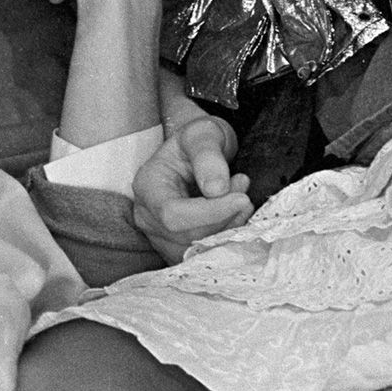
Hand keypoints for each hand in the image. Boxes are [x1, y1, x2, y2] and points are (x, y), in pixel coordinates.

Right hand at [131, 116, 253, 261]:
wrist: (199, 153)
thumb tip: (217, 189)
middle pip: (186, 236)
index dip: (210, 213)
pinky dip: (225, 240)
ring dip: (228, 229)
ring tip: (240, 201)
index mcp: (147, 186)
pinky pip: (202, 255)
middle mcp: (147, 215)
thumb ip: (209, 157)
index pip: (173, 213)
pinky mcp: (176, 247)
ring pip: (196, 250)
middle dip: (224, 219)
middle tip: (244, 193)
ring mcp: (159, 235)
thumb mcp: (203, 135)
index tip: (242, 198)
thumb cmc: (199, 141)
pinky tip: (234, 217)